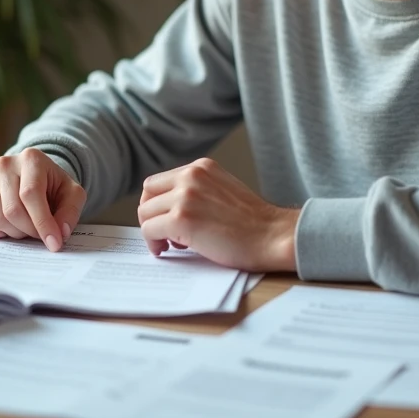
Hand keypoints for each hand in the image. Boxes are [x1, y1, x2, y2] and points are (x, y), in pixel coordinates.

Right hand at [0, 148, 86, 250]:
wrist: (36, 178)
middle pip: (12, 210)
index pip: (30, 194)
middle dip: (30, 230)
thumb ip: (70, 212)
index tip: (54, 243)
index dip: (42, 222)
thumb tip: (60, 233)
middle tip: (41, 235)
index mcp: (31, 159)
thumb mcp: (72, 194)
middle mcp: (5, 165)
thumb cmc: (54, 186)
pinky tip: (12, 228)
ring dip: (16, 233)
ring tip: (28, 228)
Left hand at [137, 157, 299, 271]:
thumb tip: (169, 208)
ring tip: (169, 244)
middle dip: (150, 215)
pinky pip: (149, 230)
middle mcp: (191, 176)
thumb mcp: (222, 190)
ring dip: (152, 231)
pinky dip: (153, 243)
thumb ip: (198, 190)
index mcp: (201, 168)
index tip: (165, 219)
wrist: (272, 235)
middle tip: (163, 233)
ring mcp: (185, 196)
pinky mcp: (181, 219)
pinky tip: (166, 249)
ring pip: (145, 213)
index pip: (159, 181)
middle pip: (147, 194)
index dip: (158, 204)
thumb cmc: (253, 222)